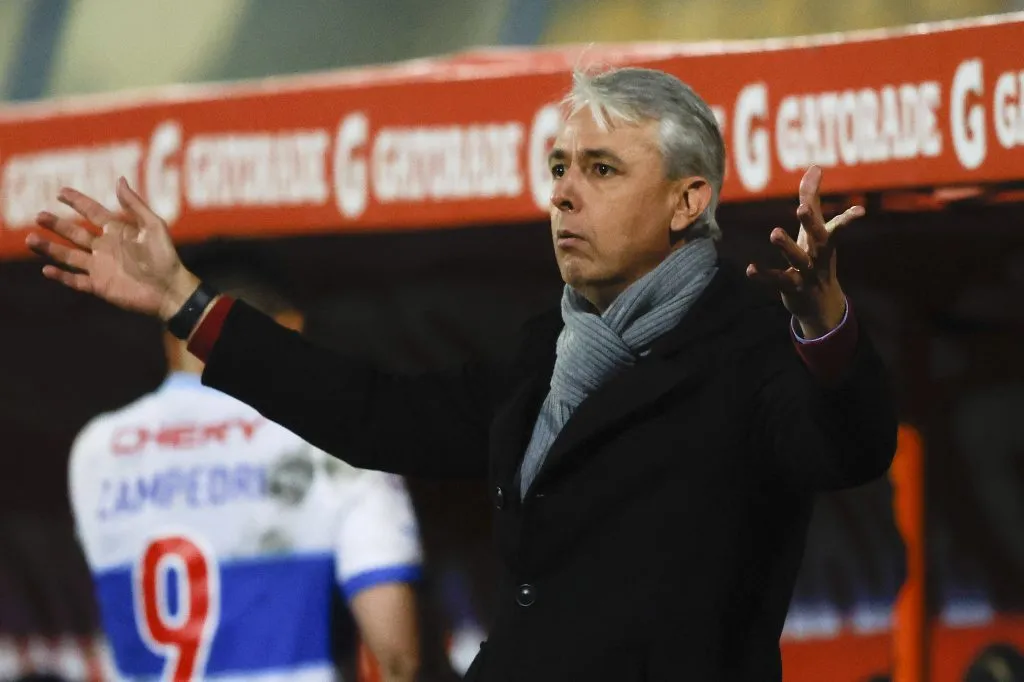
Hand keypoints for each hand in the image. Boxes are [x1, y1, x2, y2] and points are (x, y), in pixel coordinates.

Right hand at [26, 177, 197, 320]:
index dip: (77, 202)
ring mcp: (100, 267)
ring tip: (31, 239)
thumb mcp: (153, 226)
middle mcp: (105, 247)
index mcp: (117, 231)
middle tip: (39, 216)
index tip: (61, 192)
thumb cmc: (166, 257)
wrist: (171, 290)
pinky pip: (75, 280)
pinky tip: (46, 269)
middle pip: (74, 233)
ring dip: (50, 248)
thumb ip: (134, 205)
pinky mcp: (100, 286)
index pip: (92, 212)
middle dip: (56, 224)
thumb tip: (119, 179)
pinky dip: (61, 276)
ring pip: (68, 256)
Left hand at [746, 165, 863, 337]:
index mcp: (825, 242)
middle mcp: (819, 257)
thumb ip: (812, 199)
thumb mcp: (815, 230)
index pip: (837, 227)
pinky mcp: (792, 288)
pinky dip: (764, 276)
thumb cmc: (816, 258)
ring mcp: (807, 274)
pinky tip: (750, 269)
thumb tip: (815, 167)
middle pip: (818, 238)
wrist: (820, 305)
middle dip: (811, 223)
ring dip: (787, 247)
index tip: (860, 212)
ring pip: (798, 260)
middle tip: (801, 207)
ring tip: (775, 233)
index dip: (848, 219)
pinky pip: (777, 281)